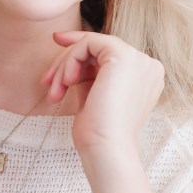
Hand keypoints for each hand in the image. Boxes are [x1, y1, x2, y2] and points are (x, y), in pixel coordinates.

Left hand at [43, 30, 163, 161]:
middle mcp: (146, 66)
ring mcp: (138, 60)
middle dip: (67, 62)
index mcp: (143, 78)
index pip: (108, 56)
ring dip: (65, 66)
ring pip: (92, 45)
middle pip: (99, 49)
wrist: (107, 149)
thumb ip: (89, 76)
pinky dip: (71, 59)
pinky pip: (89, 43)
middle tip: (46, 82)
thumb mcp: (94, 98)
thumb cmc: (98, 134)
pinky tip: (66, 82)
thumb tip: (70, 60)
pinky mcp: (124, 56)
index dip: (80, 51)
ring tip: (55, 92)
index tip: (57, 46)